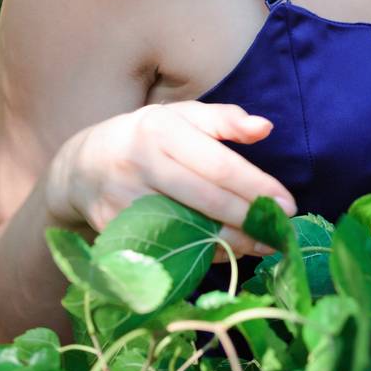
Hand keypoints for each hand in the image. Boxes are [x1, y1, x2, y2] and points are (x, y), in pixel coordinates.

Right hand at [45, 101, 295, 261]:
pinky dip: (202, 254)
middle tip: (281, 232)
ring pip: (189, 231)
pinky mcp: (115, 234)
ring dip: (232, 242)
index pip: (218, 165)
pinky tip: (226, 252)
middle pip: (206, 201)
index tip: (288, 204)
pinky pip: (169, 249)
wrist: (81, 168)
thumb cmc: (145, 137)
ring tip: (263, 244)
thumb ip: (223, 120)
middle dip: (249, 220)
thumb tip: (264, 127)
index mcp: (159, 130)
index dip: (256, 187)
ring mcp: (124, 203)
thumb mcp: (180, 117)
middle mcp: (140, 165)